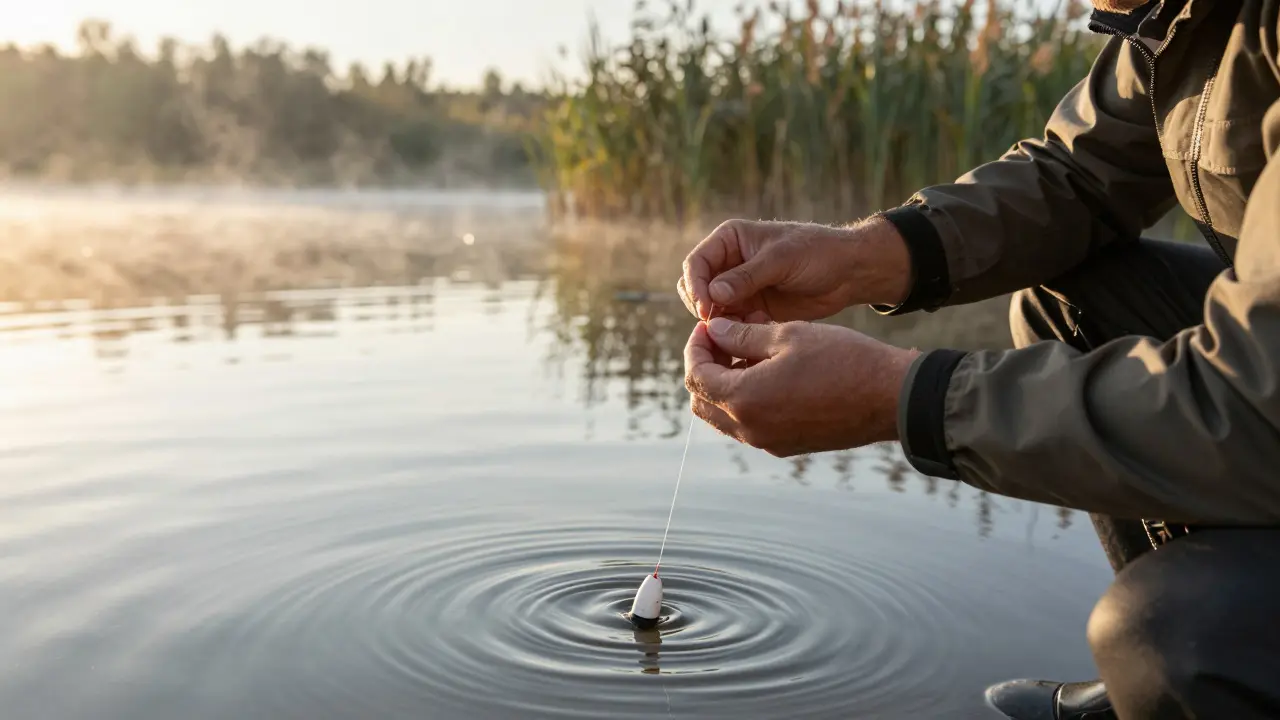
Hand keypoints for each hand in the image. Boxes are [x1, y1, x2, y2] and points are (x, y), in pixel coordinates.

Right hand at [676, 216, 911, 322]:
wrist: (848, 273)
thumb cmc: (818, 253)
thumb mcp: (782, 260)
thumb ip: (747, 276)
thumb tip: (713, 294)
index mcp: (730, 240)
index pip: (697, 264)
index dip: (696, 287)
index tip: (708, 309)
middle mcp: (729, 263)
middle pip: (695, 287)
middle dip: (702, 306)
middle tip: (717, 326)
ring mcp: (738, 288)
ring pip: (710, 309)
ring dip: (719, 322)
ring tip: (741, 329)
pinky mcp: (751, 309)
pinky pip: (730, 324)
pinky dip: (736, 331)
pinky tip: (757, 331)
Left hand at [683, 317, 919, 456]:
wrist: (891, 397)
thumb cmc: (842, 359)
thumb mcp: (787, 335)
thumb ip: (742, 334)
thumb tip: (714, 330)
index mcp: (744, 400)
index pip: (696, 376)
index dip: (696, 347)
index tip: (708, 327)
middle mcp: (750, 429)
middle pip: (702, 402)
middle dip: (705, 367)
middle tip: (722, 339)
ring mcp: (768, 442)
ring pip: (724, 417)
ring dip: (725, 385)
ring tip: (746, 353)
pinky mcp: (787, 445)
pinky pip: (750, 425)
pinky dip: (746, 400)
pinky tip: (768, 373)